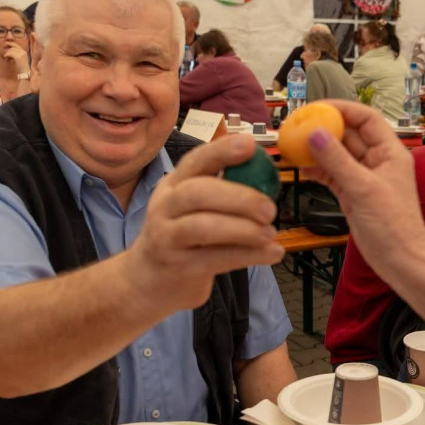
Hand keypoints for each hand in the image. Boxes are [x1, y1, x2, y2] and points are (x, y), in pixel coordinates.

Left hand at [2, 44, 28, 71]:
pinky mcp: (18, 57)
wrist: (25, 74)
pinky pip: (10, 54)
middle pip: (13, 47)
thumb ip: (17, 54)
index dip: (10, 44)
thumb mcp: (20, 59)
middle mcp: (23, 52)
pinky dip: (7, 56)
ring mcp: (21, 54)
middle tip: (5, 54)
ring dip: (7, 54)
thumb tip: (9, 50)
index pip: (16, 45)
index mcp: (24, 52)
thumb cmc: (22, 68)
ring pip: (11, 50)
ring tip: (7, 58)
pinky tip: (6, 59)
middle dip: (8, 50)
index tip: (6, 44)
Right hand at [125, 135, 283, 311]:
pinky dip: (248, 255)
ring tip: (270, 233)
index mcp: (174, 184)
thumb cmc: (184, 235)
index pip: (195, 161)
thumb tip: (266, 172)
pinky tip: (273, 253)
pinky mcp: (178, 266)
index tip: (251, 146)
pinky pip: (215, 258)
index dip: (222, 151)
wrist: (151, 278)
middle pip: (198, 193)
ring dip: (243, 229)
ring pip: (203, 227)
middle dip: (239, 198)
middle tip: (270, 209)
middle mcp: (165, 206)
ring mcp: (167, 236)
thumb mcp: (194, 207)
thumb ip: (223, 190)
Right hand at [303, 100, 424, 272]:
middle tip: (299, 127)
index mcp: (390, 152)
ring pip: (338, 155)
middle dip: (324, 129)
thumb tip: (315, 134)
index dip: (342, 109)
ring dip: (318, 150)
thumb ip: (337, 160)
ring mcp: (365, 179)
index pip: (366, 118)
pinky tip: (302, 168)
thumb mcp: (363, 188)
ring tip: (295, 146)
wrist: (401, 261)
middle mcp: (378, 162)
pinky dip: (318, 170)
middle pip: (349, 135)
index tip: (317, 108)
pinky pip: (333, 175)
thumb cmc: (395, 227)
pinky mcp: (354, 195)